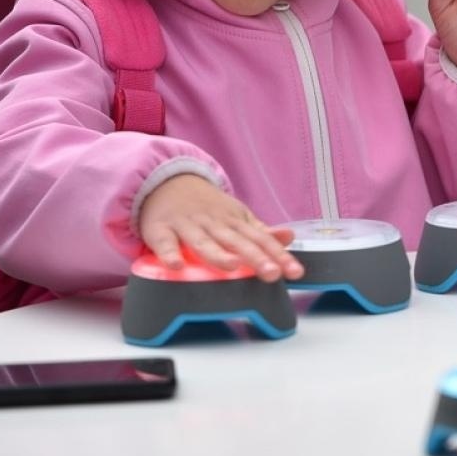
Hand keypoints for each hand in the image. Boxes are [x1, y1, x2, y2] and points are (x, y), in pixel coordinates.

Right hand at [137, 174, 303, 281]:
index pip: (262, 239)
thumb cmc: (208, 209)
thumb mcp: (238, 216)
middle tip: (272, 273)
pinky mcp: (160, 229)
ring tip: (231, 266)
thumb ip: (262, 232)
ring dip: (217, 254)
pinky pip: (165, 243)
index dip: (279, 255)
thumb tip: (290, 237)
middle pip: (237, 242)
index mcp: (236, 222)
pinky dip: (169, 253)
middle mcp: (214, 223)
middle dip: (256, 257)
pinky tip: (177, 266)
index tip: (296, 272)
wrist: (167, 182)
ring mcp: (188, 225)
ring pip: (204, 241)